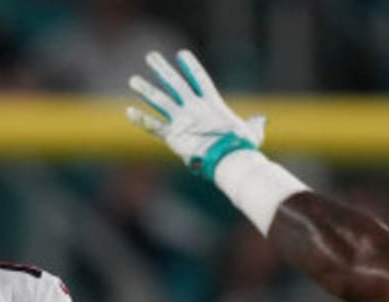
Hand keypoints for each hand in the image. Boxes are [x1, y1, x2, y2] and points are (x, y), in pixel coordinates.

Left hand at [127, 49, 265, 180]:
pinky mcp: (173, 136)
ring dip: (145, 89)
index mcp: (212, 104)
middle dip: (162, 69)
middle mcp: (194, 107)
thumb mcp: (251, 133)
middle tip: (151, 56)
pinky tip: (129, 110)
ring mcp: (181, 120)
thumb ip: (253, 125)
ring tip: (133, 79)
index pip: (200, 78)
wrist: (229, 159)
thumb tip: (260, 121)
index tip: (181, 54)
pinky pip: (153, 126)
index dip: (190, 66)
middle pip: (174, 83)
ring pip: (159, 100)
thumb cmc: (242, 148)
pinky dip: (141, 119)